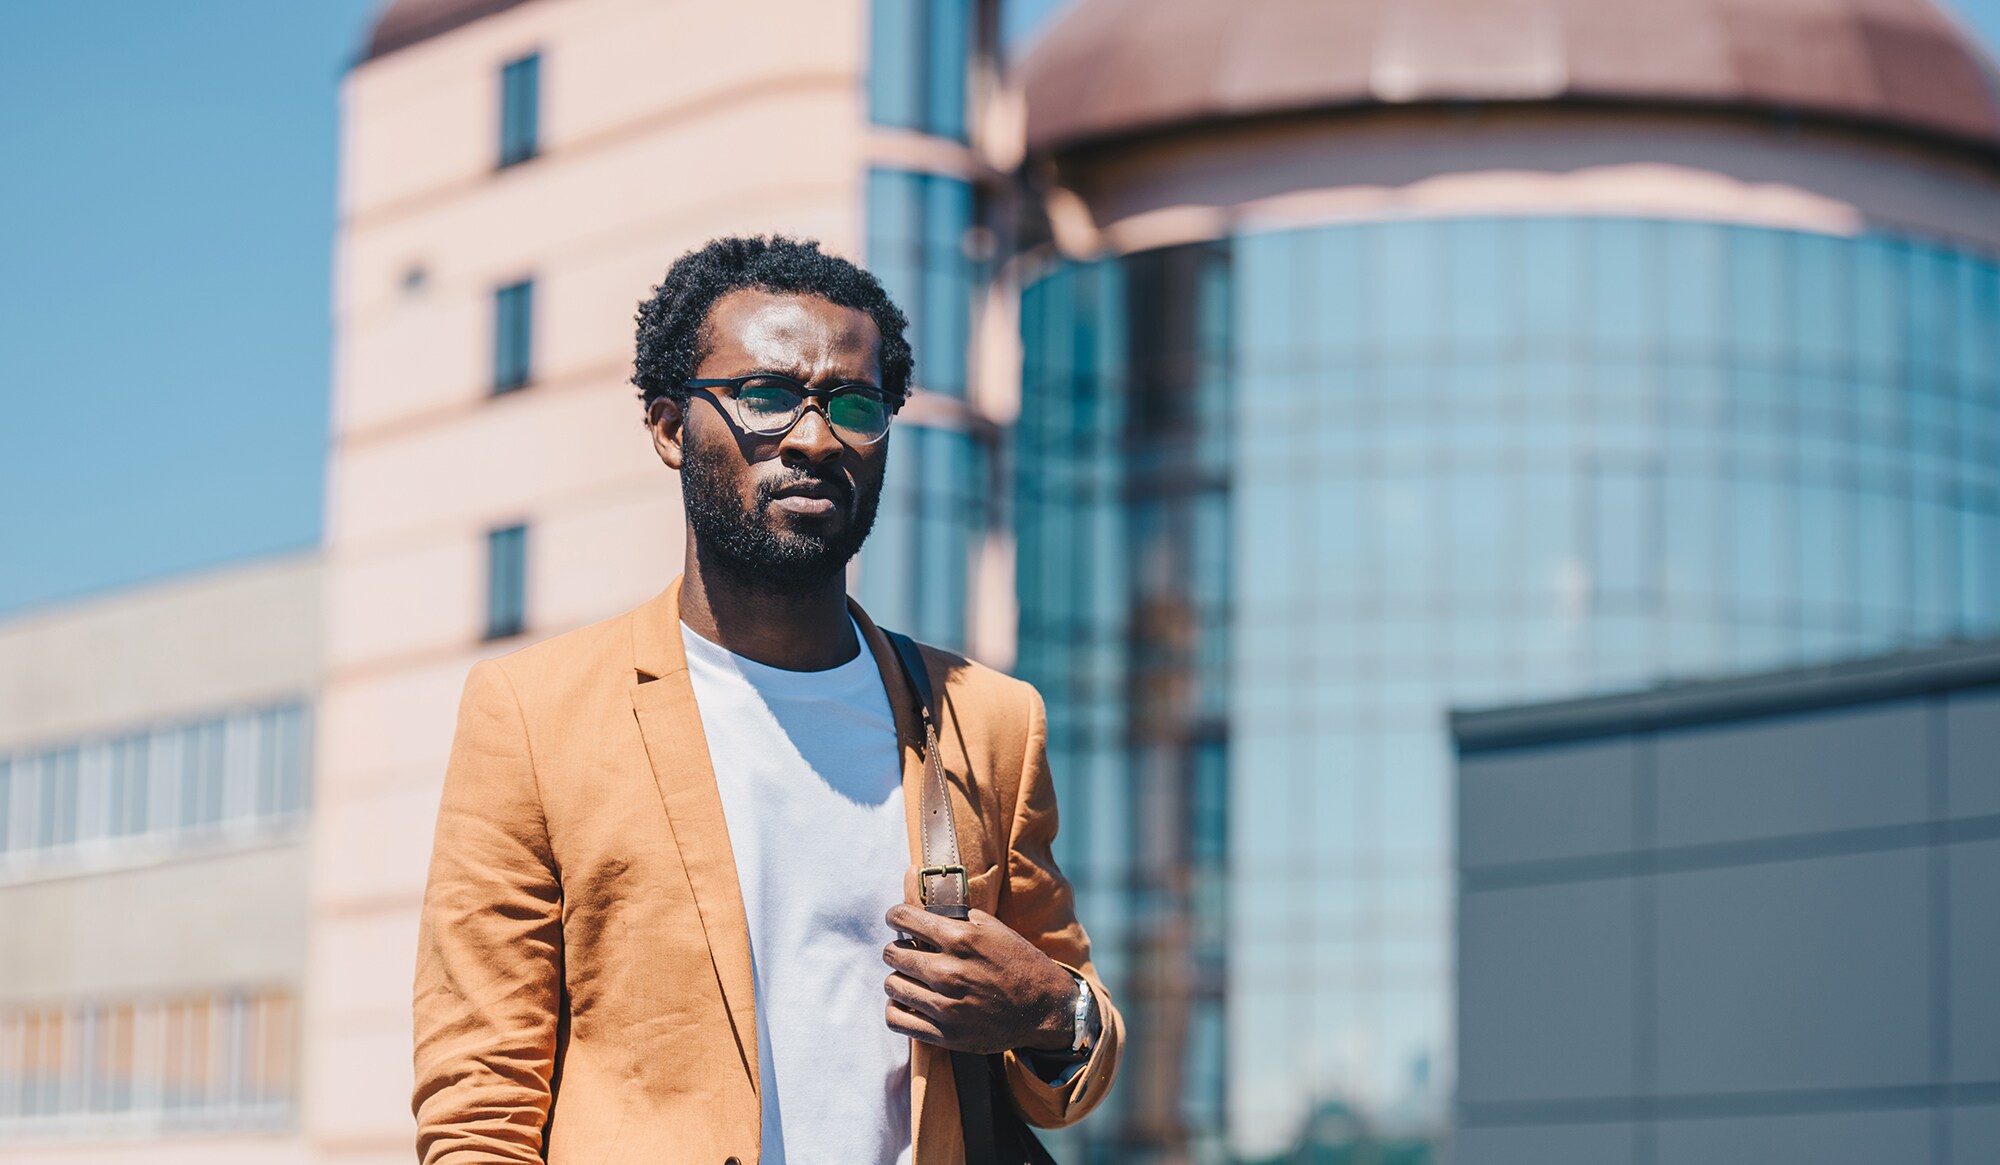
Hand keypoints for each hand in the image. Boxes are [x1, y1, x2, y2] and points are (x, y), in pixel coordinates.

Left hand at [881, 872, 1077, 1055]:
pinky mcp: (945, 1034)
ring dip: (898, 978)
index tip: (897, 920)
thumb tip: (918, 888)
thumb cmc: (1018, 962)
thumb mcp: (993, 927)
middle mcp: (949, 971)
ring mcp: (946, 1005)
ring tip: (911, 977)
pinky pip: (896, 1019)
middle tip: (908, 951)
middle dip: (897, 948)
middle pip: (892, 953)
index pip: (903, 918)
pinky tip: (909, 1002)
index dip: (895, 917)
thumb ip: (955, 911)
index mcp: (961, 938)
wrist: (1044, 1009)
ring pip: (892, 985)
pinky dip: (897, 1009)